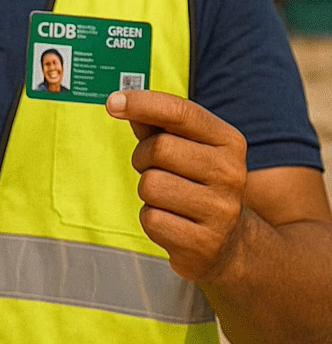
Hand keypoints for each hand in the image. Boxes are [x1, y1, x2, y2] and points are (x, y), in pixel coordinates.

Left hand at [108, 89, 249, 282]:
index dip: (143, 103)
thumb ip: (156, 123)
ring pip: (151, 185)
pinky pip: (152, 219)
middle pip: (159, 148)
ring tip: (168, 198)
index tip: (112, 102)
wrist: (229, 243)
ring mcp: (221, 211)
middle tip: (154, 169)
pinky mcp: (204, 243)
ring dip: (147, 192)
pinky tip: (173, 222)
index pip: (182, 112)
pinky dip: (152, 219)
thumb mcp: (187, 148)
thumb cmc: (196, 183)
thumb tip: (121, 100)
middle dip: (143, 157)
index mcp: (229, 142)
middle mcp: (231, 174)